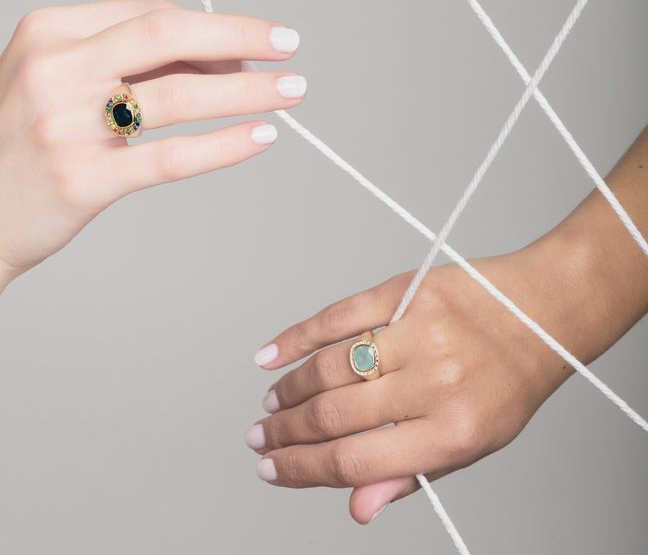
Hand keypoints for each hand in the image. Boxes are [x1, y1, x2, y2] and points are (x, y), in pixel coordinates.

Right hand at [0, 0, 304, 287]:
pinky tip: (259, 137)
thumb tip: (213, 56)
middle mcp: (54, 68)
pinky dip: (223, 144)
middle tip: (289, 46)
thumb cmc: (11, 147)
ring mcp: (66, 124)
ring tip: (290, 92)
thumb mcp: (46, 80)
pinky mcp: (82, 179)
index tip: (249, 46)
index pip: (149, 13)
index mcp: (46, 30)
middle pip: (168, 35)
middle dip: (240, 37)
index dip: (210, 29)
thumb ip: (117, 59)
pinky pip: (171, 155)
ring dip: (247, 92)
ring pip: (179, 95)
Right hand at [246, 254, 577, 523]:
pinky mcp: (407, 291)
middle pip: (336, 414)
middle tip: (260, 438)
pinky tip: (272, 355)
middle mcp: (433, 382)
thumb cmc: (508, 382)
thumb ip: (410, 475)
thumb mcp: (473, 445)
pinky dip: (299, 337)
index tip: (271, 469)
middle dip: (287, 432)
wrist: (541, 312)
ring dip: (290, 390)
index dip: (303, 469)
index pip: (356, 461)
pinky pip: (340, 315)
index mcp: (452, 432)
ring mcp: (418, 332)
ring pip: (332, 367)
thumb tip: (356, 508)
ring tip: (271, 405)